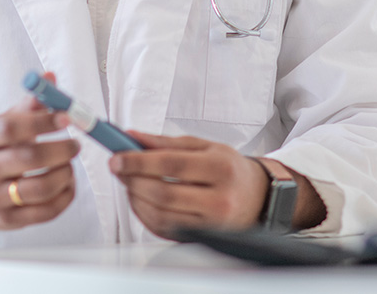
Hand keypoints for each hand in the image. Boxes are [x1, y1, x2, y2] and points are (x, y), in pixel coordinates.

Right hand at [0, 73, 79, 230]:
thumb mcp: (1, 124)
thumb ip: (27, 105)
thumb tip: (50, 79)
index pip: (11, 127)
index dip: (42, 121)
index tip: (67, 116)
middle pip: (29, 158)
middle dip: (61, 150)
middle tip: (76, 144)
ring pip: (40, 188)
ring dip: (65, 175)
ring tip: (70, 165)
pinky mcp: (7, 220)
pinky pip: (45, 211)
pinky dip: (65, 196)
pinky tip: (67, 184)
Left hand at [108, 132, 269, 237]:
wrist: (259, 198)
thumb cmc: (229, 169)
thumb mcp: (203, 146)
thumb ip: (165, 142)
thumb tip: (131, 136)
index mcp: (219, 168)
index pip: (170, 164)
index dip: (138, 161)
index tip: (117, 156)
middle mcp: (219, 199)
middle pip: (163, 193)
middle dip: (132, 179)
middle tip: (118, 167)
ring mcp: (213, 224)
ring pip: (161, 215)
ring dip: (135, 198)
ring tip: (128, 182)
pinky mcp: (204, 240)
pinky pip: (165, 230)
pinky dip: (145, 215)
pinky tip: (140, 200)